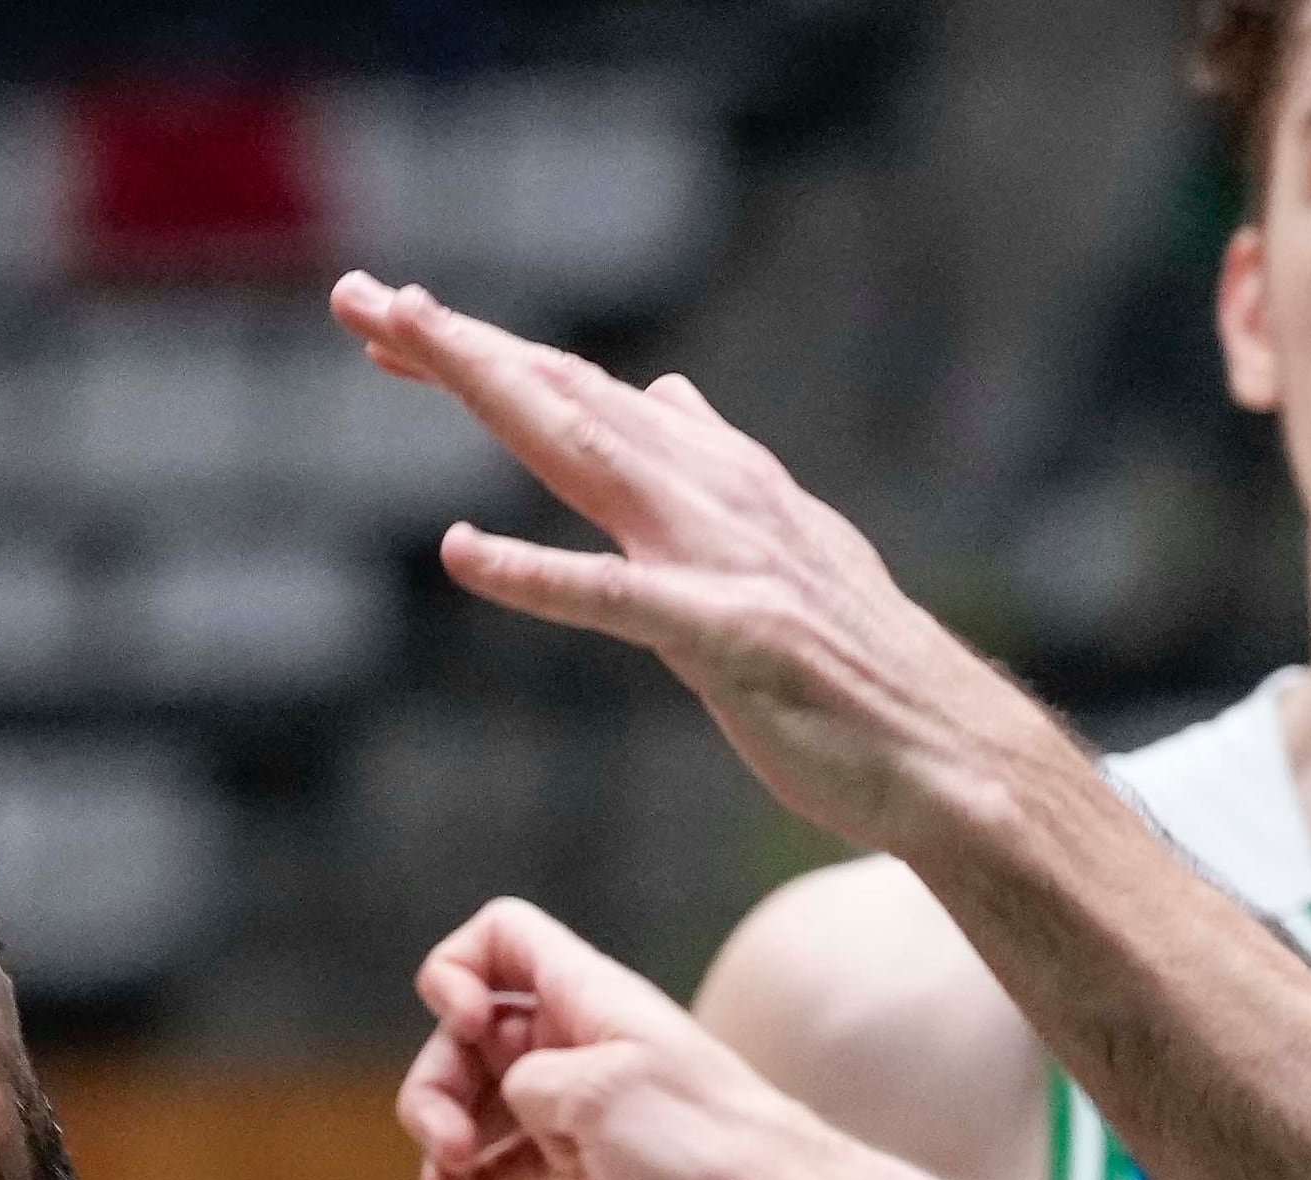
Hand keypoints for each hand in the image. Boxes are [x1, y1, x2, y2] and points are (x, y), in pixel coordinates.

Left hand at [329, 272, 1063, 859]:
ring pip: (583, 454)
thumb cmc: (860, 669)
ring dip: (489, 391)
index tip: (397, 322)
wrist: (953, 751)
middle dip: (457, 342)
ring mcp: (721, 562)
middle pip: (566, 397)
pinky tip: (462, 553)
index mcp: (720, 479)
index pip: (586, 394)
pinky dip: (535, 575)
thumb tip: (671, 394)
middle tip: (358, 296)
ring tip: (401, 347)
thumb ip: (717, 469)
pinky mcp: (728, 639)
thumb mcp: (784, 545)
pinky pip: (615, 601)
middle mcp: (715, 496)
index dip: (490, 353)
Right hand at [398, 898, 895, 1179]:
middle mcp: (584, 1039)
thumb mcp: (599, 1094)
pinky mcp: (600, 1160)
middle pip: (472, 1036)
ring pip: (489, 1105)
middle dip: (440, 1088)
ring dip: (451, 1148)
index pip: (501, 936)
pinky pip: (518, 1161)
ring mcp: (589, 1101)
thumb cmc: (709, 1147)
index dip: (458, 971)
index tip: (467, 1028)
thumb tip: (508, 1102)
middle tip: (447, 1152)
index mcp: (590, 997)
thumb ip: (526, 1079)